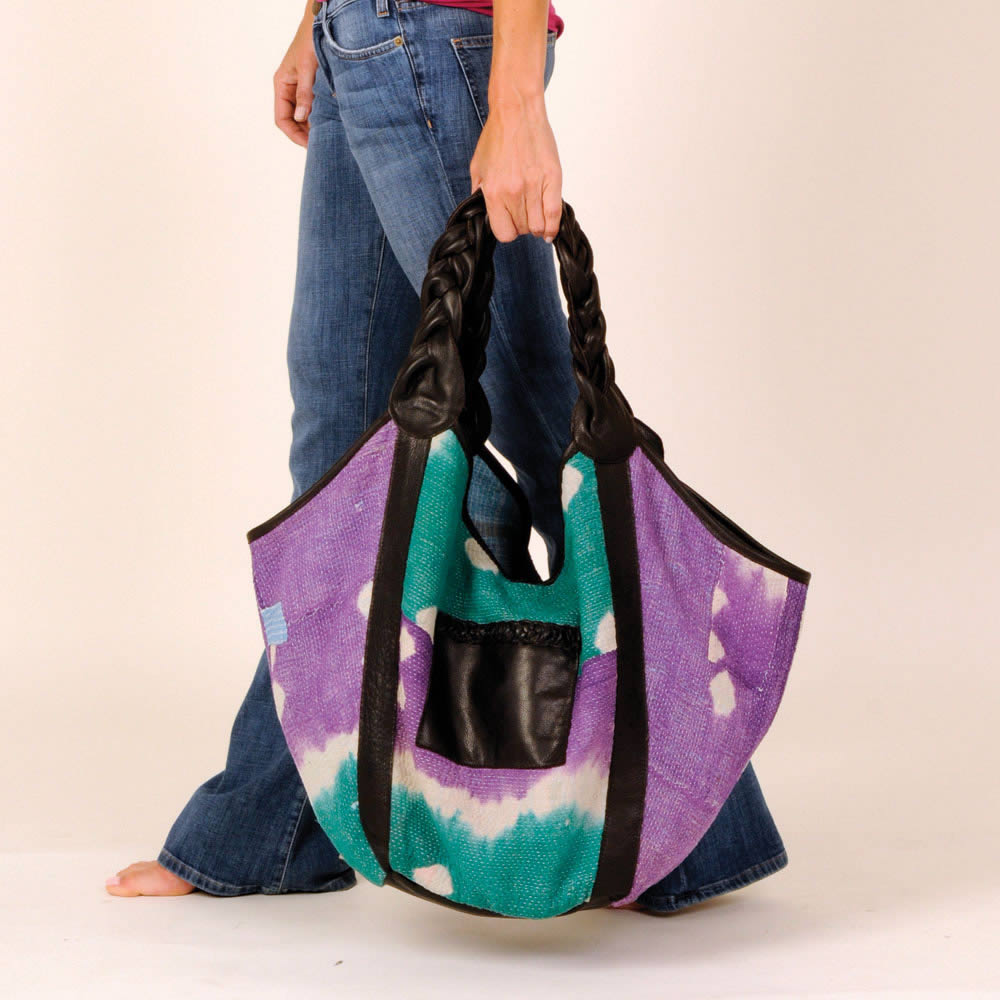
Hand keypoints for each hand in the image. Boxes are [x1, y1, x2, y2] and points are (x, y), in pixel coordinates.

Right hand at [274, 4, 318, 146]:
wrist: (322, 22)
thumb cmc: (311, 40)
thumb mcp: (307, 68)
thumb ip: (304, 94)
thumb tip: (302, 119)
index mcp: (282, 84)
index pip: (282, 119)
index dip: (294, 135)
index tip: (310, 145)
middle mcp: (289, 88)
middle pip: (293, 121)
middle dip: (305, 134)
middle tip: (322, 144)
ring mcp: (300, 88)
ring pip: (304, 116)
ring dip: (314, 126)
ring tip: (328, 135)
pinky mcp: (313, 86)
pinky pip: (313, 107)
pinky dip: (320, 116)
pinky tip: (331, 122)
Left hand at [470, 94, 562, 243]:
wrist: (516, 111)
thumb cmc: (497, 137)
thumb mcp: (477, 167)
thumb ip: (478, 193)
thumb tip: (484, 214)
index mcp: (493, 192)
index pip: (503, 232)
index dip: (507, 230)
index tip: (510, 223)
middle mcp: (513, 192)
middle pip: (522, 229)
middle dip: (522, 225)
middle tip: (523, 213)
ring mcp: (534, 186)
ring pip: (538, 225)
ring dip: (537, 226)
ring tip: (535, 215)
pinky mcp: (552, 178)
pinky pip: (554, 213)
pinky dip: (553, 226)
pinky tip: (549, 230)